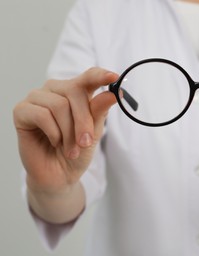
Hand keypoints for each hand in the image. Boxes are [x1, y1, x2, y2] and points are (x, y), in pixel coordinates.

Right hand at [13, 68, 117, 195]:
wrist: (60, 174)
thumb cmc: (78, 150)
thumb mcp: (94, 132)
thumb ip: (99, 112)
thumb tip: (112, 94)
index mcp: (77, 91)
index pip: (89, 76)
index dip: (100, 76)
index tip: (114, 77)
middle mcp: (56, 89)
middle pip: (74, 91)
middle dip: (84, 120)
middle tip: (86, 142)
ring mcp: (37, 98)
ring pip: (59, 105)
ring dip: (69, 132)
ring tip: (71, 149)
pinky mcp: (21, 110)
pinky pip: (42, 115)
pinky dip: (53, 133)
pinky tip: (54, 142)